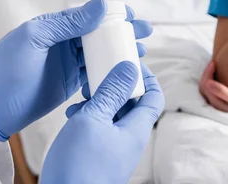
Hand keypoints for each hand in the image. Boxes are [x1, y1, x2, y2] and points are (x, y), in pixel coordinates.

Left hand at [0, 0, 152, 142]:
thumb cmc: (4, 70)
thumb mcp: (34, 40)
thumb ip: (67, 23)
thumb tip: (100, 5)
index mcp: (53, 26)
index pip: (89, 14)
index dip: (112, 13)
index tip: (131, 15)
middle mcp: (62, 42)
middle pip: (99, 32)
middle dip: (123, 31)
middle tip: (145, 33)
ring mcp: (67, 63)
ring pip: (100, 52)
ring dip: (120, 50)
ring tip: (140, 52)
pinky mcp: (69, 82)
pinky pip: (94, 72)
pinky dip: (110, 70)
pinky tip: (124, 71)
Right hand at [40, 61, 163, 183]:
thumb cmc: (78, 165)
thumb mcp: (93, 119)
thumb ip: (111, 91)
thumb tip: (131, 68)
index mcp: (136, 130)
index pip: (154, 96)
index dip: (146, 77)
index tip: (129, 62)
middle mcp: (130, 140)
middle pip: (133, 104)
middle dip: (116, 87)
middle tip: (98, 76)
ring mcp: (115, 151)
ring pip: (113, 116)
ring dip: (99, 102)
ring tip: (81, 97)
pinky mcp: (100, 158)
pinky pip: (101, 130)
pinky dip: (90, 118)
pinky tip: (73, 116)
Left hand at [199, 60, 227, 119]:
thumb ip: (222, 91)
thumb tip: (208, 82)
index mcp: (214, 103)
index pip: (205, 85)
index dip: (208, 72)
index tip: (214, 62)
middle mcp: (212, 104)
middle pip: (203, 86)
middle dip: (207, 73)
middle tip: (213, 62)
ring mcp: (215, 104)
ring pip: (206, 87)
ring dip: (208, 76)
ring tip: (214, 66)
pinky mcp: (219, 102)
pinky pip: (210, 89)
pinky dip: (212, 80)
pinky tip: (217, 74)